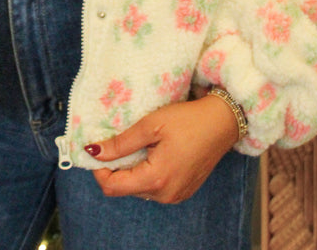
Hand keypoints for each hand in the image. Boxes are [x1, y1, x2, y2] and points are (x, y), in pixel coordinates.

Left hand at [84, 94, 239, 203]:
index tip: (98, 148)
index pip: (113, 187)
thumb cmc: (187, 120)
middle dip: (114, 168)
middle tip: (116, 142)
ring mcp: (176, 195)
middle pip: (125, 189)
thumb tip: (93, 152)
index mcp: (155, 179)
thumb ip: (121, 143)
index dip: (98, 169)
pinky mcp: (183, 191)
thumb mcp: (150, 125)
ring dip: (130, 171)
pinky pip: (154, 188)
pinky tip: (151, 152)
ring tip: (135, 145)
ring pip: (139, 189)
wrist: (222, 122)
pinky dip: (145, 173)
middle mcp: (165, 195)